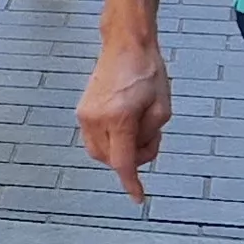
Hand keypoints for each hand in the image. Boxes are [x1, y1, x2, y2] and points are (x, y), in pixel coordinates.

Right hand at [77, 37, 174, 203]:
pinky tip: (124, 123)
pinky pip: (93, 138)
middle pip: (109, 160)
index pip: (123, 162)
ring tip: (137, 128)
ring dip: (118, 150)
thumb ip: (150, 137)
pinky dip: (109, 140)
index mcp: (120, 118)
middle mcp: (96, 119)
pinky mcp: (81, 110)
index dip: (131, 183)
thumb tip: (137, 154)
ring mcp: (85, 114)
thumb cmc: (148, 73)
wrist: (126, 45)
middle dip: (129, 160)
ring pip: (98, 152)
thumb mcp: (162, 109)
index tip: (138, 197)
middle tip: (149, 140)